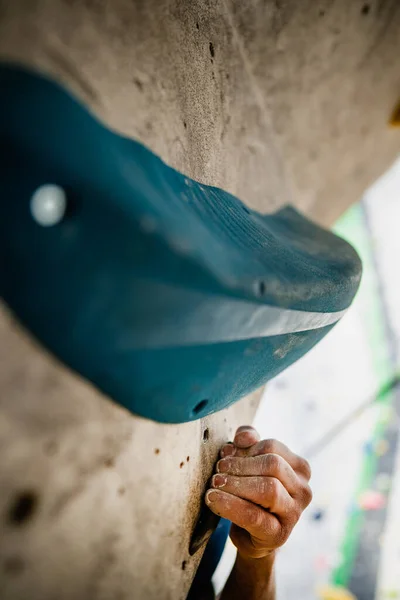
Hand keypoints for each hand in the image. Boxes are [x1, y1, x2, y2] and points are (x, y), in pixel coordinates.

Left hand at [205, 426, 311, 559]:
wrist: (250, 534)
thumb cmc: (251, 491)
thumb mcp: (251, 462)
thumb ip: (249, 442)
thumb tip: (243, 437)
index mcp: (299, 468)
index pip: (272, 447)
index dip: (245, 448)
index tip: (224, 454)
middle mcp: (303, 490)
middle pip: (272, 465)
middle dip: (240, 466)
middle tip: (217, 471)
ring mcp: (294, 514)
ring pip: (268, 490)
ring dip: (235, 484)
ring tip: (213, 484)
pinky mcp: (278, 535)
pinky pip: (253, 516)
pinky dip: (230, 505)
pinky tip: (212, 499)